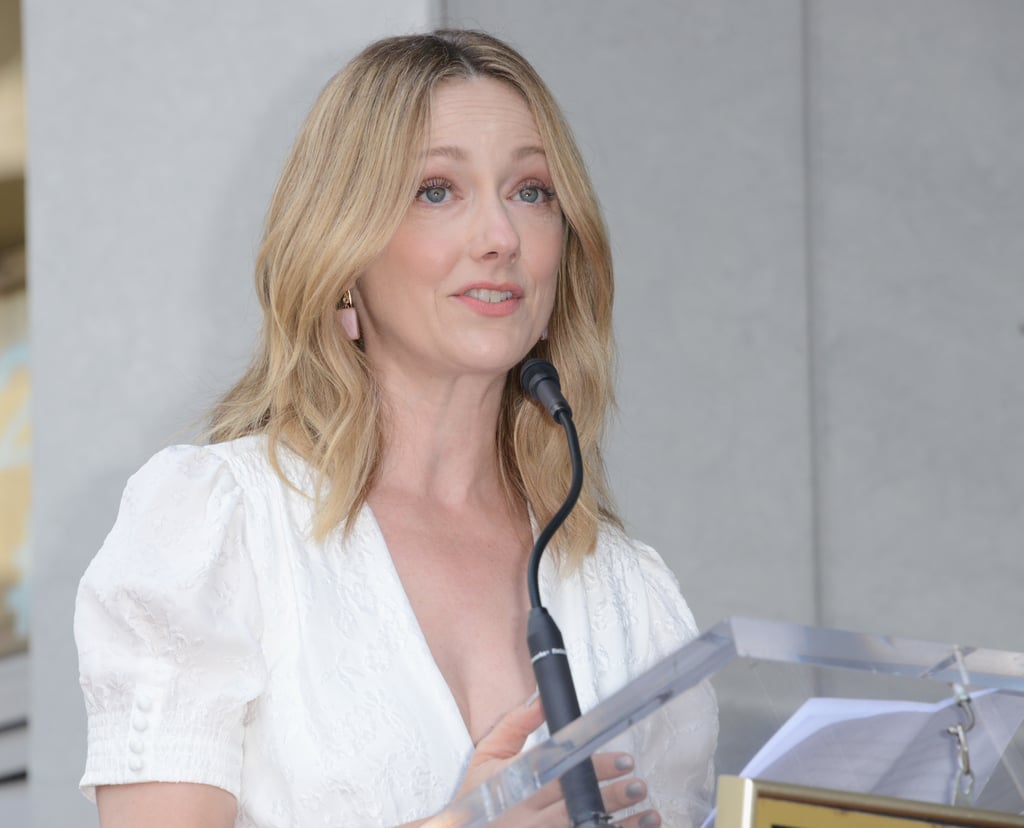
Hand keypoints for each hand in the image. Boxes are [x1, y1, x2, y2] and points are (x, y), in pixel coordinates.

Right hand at [442, 696, 660, 827]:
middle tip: (638, 786)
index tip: (622, 760)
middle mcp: (529, 818)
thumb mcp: (487, 755)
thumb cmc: (476, 799)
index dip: (594, 768)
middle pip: (577, 807)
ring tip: (648, 815)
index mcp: (518, 787)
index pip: (562, 774)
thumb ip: (514, 725)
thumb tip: (541, 699)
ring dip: (620, 826)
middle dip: (611, 797)